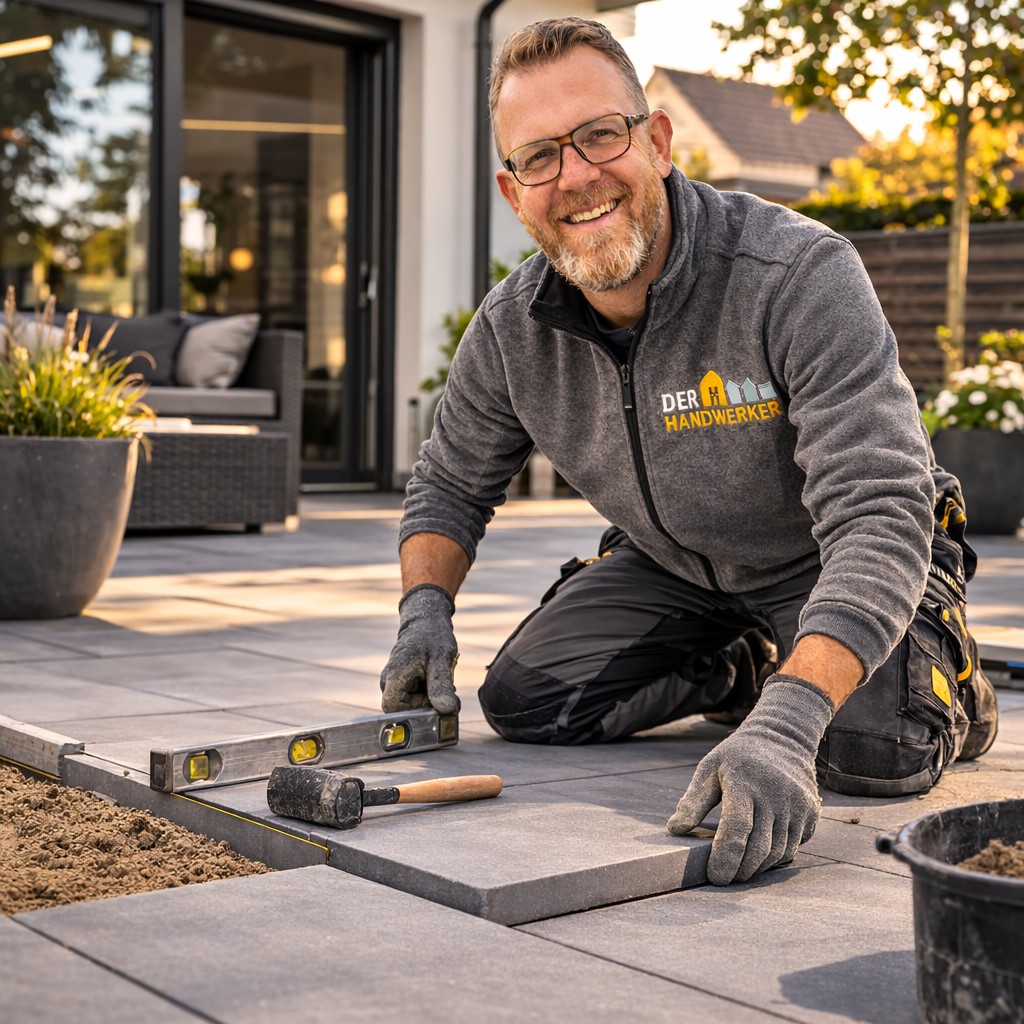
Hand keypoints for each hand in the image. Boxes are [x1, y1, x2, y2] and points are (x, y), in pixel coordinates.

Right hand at [380, 584, 459, 714]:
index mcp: (393, 676)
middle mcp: (389, 681)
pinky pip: (414, 696)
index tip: (433, 700)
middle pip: (404, 708)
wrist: (427, 621)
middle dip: (427, 704)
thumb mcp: (441, 660)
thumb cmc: (432, 636)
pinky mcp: (402, 681)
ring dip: (429, 698)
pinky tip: (436, 680)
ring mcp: (394, 681)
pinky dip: (428, 693)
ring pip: (411, 703)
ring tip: (440, 680)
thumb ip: (442, 686)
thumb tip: (448, 710)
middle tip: (445, 690)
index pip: (393, 708)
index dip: (414, 710)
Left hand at [667, 674, 833, 884]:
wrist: (783, 737)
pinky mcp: (811, 812)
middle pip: (759, 848)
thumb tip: (674, 829)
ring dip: (758, 868)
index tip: (715, 877)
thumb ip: (693, 800)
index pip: (736, 831)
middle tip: (726, 879)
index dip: (725, 859)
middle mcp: (775, 796)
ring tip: (741, 871)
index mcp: (745, 784)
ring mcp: (797, 805)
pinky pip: (794, 846)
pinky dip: (777, 858)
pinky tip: (761, 857)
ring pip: (779, 852)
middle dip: (740, 871)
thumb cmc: (738, 756)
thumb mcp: (710, 768)